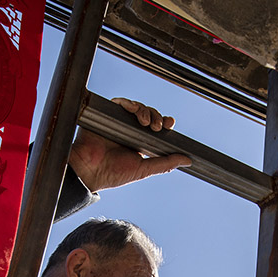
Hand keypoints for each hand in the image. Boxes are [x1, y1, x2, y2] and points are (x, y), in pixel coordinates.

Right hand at [68, 97, 191, 192]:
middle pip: (149, 114)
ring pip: (137, 107)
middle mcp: (129, 130)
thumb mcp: (144, 169)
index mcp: (139, 142)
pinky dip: (128, 103)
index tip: (170, 124)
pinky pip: (119, 102)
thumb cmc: (113, 174)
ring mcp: (118, 121)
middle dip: (157, 117)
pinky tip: (134, 110)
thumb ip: (165, 164)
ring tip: (146, 122)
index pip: (156, 127)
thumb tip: (187, 160)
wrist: (90, 171)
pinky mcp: (106, 115)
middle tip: (158, 127)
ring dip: (145, 111)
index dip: (164, 123)